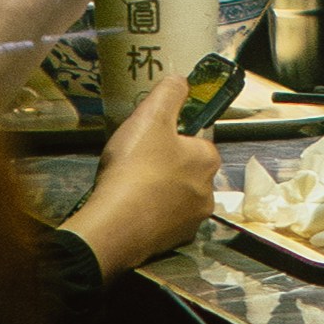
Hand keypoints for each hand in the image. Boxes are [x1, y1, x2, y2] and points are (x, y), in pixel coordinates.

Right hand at [64, 76, 222, 281]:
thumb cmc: (136, 167)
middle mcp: (208, 193)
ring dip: (157, 192)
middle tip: (135, 161)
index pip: (197, 141)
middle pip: (186, 170)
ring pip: (175, 197)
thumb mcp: (151, 116)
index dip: (172, 136)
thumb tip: (182, 81)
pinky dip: (148, 214)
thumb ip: (169, 93)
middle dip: (165, 165)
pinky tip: (128, 208)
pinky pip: (162, 221)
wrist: (116, 225)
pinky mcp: (173, 242)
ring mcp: (191, 222)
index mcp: (208, 160)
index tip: (150, 139)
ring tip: (128, 186)